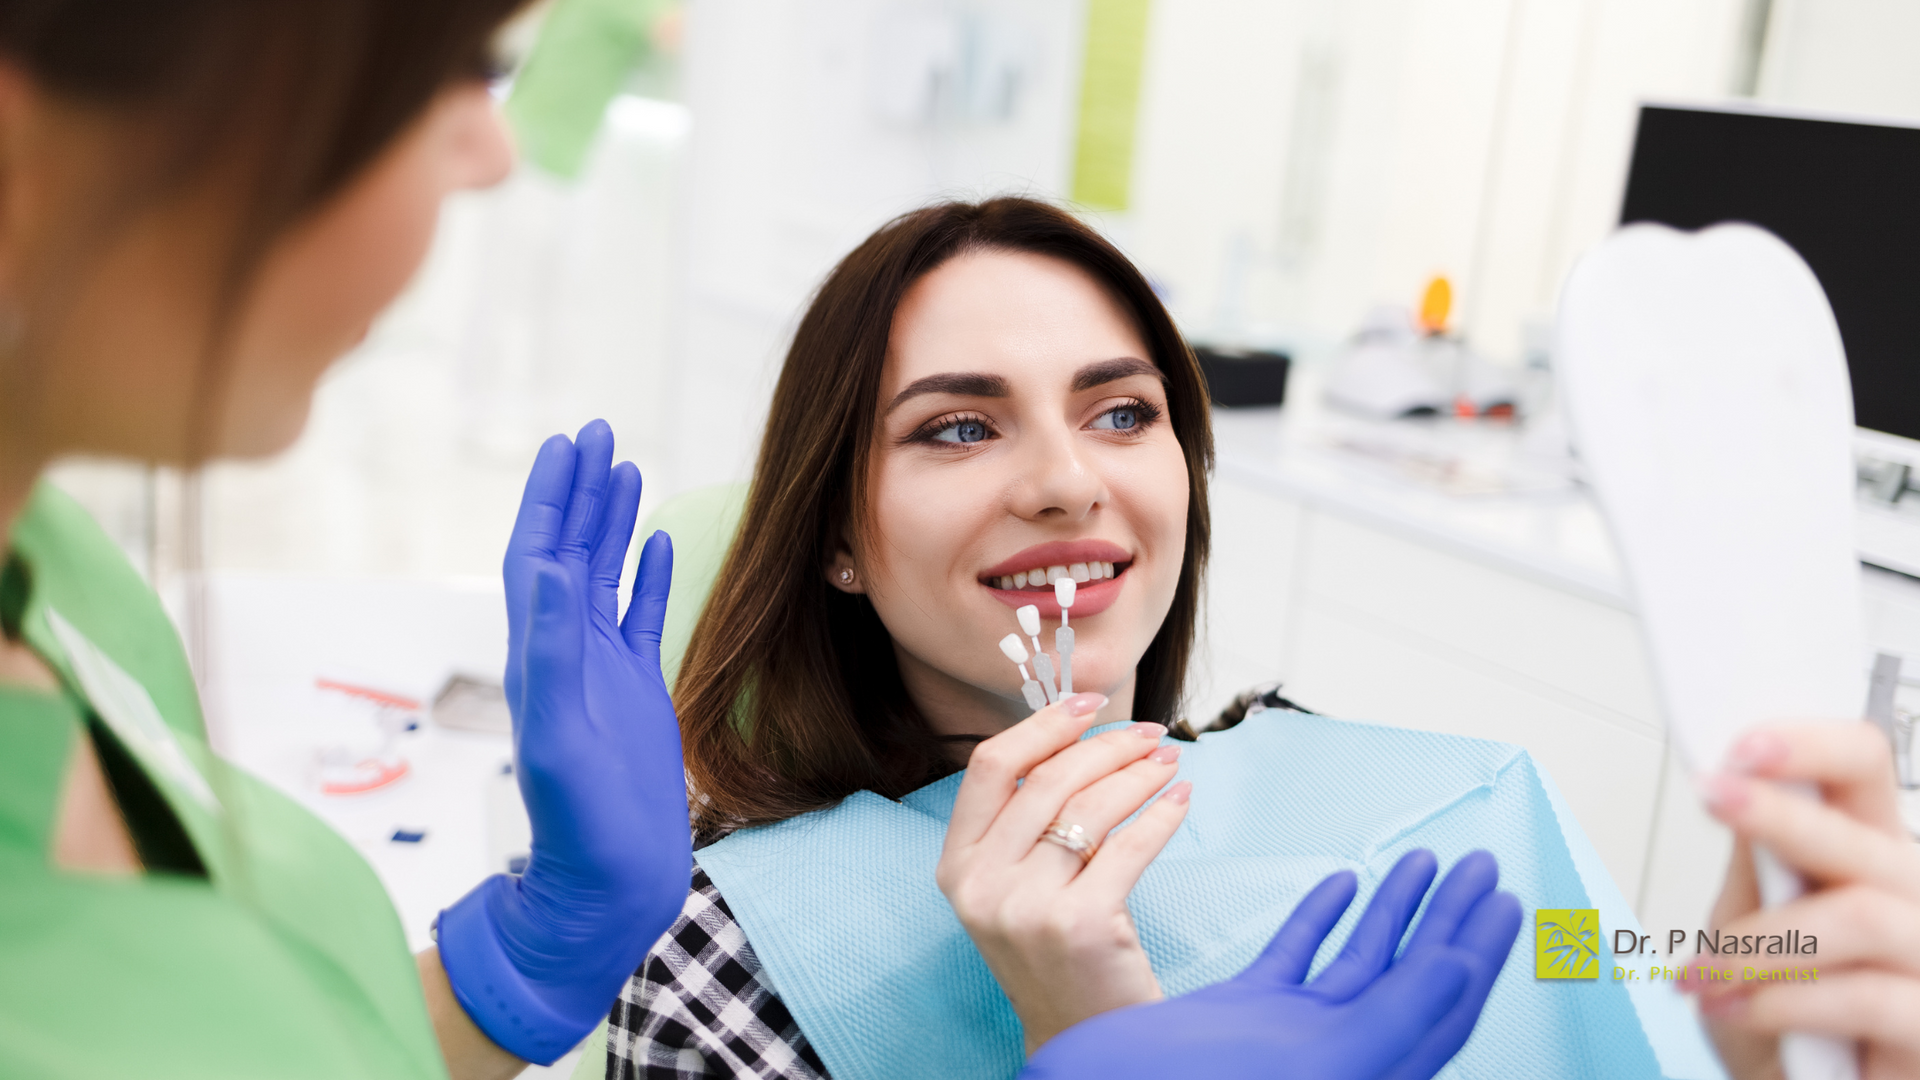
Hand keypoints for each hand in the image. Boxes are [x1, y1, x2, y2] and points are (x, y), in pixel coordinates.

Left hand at [436, 421, 691, 1064]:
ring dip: (610, 522)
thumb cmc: (580, 829)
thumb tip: (553, 572)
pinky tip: (659, 542)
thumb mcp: (562, 739)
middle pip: (569, 551)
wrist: (606, 887)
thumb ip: (555, 656)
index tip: (566, 444)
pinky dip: (649, 576)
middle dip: (579, 491)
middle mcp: (565, 654)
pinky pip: (641, 618)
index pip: (537, 556)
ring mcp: (602, 672)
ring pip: (604, 576)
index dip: (548, 499)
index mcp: (538, 657)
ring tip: (625, 465)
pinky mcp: (638, 694)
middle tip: (597, 431)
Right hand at [937, 691, 1190, 1051]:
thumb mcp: (1016, 885)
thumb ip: (1026, 821)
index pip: (990, 767)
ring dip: (1139, 774)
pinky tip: (1180, 801)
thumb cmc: (1059, 952)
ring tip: (1170, 763)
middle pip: (1047, 779)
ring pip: (1090, 807)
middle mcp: (981, 886)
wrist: (1085, 1040)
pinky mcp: (1079, 925)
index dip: (1042, 725)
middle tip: (1150, 734)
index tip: (1087, 702)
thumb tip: (1075, 734)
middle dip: (1107, 745)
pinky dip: (1162, 815)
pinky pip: (1128, 846)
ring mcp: (1026, 908)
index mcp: (957, 867)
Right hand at [1020, 850, 1521, 1079]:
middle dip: (1451, 916)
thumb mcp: (1313, 1064)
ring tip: (1426, 858)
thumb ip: (1393, 1021)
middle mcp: (1339, 1053)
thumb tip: (1460, 969)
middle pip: (1414, 975)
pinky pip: (1297, 959)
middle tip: (1482, 862)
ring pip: (1360, 960)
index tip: (1505, 898)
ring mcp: (1291, 1032)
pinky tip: (1340, 881)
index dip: (1479, 950)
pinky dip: (1321, 916)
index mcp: (1363, 1070)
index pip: (1441, 1002)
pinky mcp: (1245, 1015)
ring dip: (1395, 907)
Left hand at [1681, 724, 1919, 1078]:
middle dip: (1781, 813)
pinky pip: (1866, 996)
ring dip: (1763, 941)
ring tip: (1704, 972)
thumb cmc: (1769, 1013)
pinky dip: (1781, 1000)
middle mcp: (1914, 897)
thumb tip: (1734, 782)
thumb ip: (1755, 863)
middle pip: (1866, 839)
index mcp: (1868, 853)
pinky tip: (1736, 1008)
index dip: (1813, 747)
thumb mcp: (1743, 925)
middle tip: (1713, 796)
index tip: (1742, 745)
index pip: (1866, 770)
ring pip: (1863, 916)